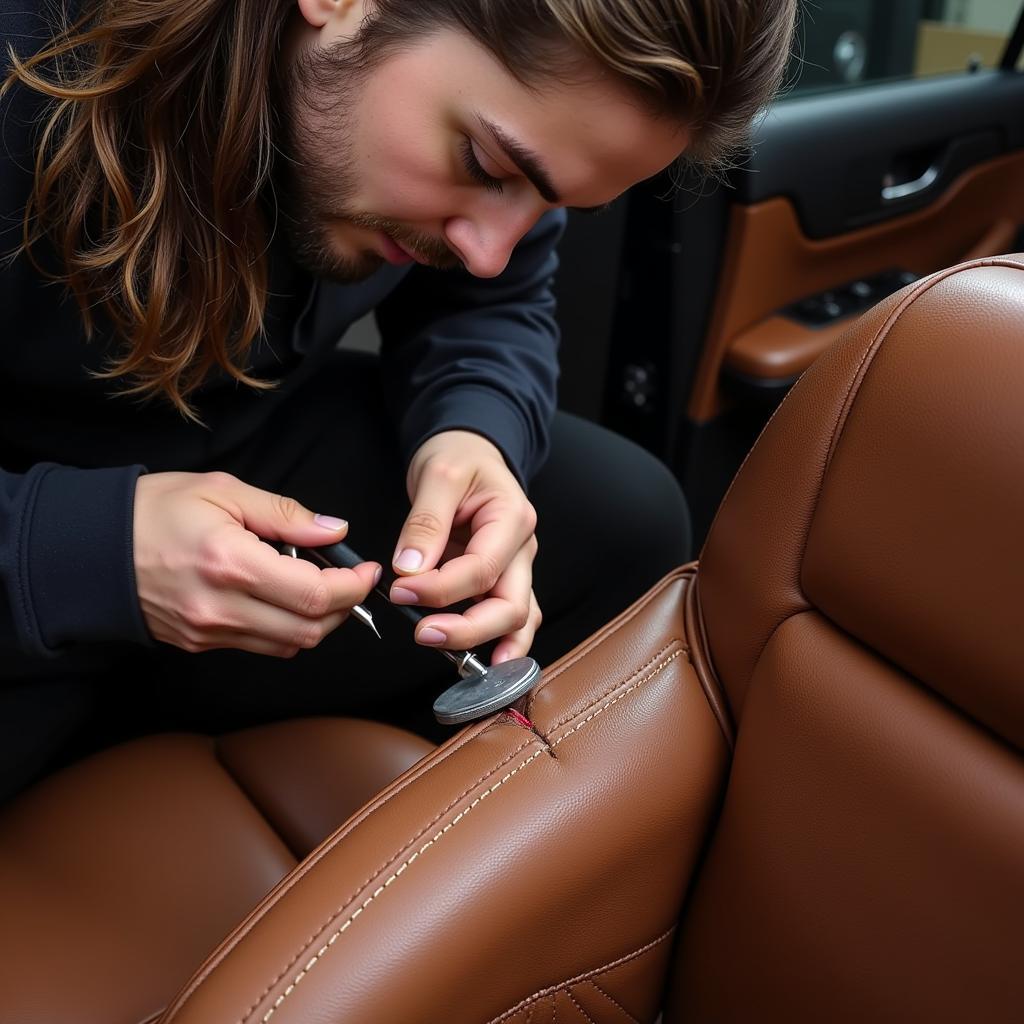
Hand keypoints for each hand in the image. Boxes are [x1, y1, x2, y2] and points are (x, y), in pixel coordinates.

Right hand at [133, 472, 380, 656]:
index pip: (317, 596)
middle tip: (350, 580)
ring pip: (289, 646)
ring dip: (319, 622)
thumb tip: (335, 531)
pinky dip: (286, 629)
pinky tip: (283, 599)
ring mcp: (209, 632)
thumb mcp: (223, 493)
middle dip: (345, 608)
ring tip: (319, 587)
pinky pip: (261, 646)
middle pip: (311, 630)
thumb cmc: (154, 510)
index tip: (366, 570)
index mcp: (231, 564)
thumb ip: (286, 514)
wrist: (90, 548)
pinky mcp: (200, 644)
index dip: (354, 586)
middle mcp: (221, 608)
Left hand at [389, 431, 540, 662]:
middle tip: (423, 634)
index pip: (483, 569)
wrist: (468, 450)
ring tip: (460, 667)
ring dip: (489, 645)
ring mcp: (516, 568)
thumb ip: (426, 522)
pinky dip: (498, 644)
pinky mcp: (501, 580)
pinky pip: (509, 618)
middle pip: (510, 606)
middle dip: (468, 629)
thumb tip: (410, 570)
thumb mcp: (437, 475)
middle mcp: (522, 549)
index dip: (441, 588)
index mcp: (513, 519)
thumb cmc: (458, 457)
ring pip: (517, 619)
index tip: (401, 590)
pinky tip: (482, 666)